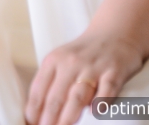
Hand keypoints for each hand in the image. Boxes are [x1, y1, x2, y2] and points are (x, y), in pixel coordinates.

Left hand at [25, 29, 142, 124]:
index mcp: (53, 61)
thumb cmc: (86, 53)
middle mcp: (71, 63)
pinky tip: (96, 113)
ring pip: (77, 96)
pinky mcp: (114, 70)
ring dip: (69, 116)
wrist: (116, 32)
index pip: (39, 91)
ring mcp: (93, 67)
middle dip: (49, 119)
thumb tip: (39, 112)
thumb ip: (52, 82)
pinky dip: (101, 101)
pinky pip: (107, 88)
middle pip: (56, 97)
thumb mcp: (62, 60)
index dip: (33, 111)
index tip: (32, 124)